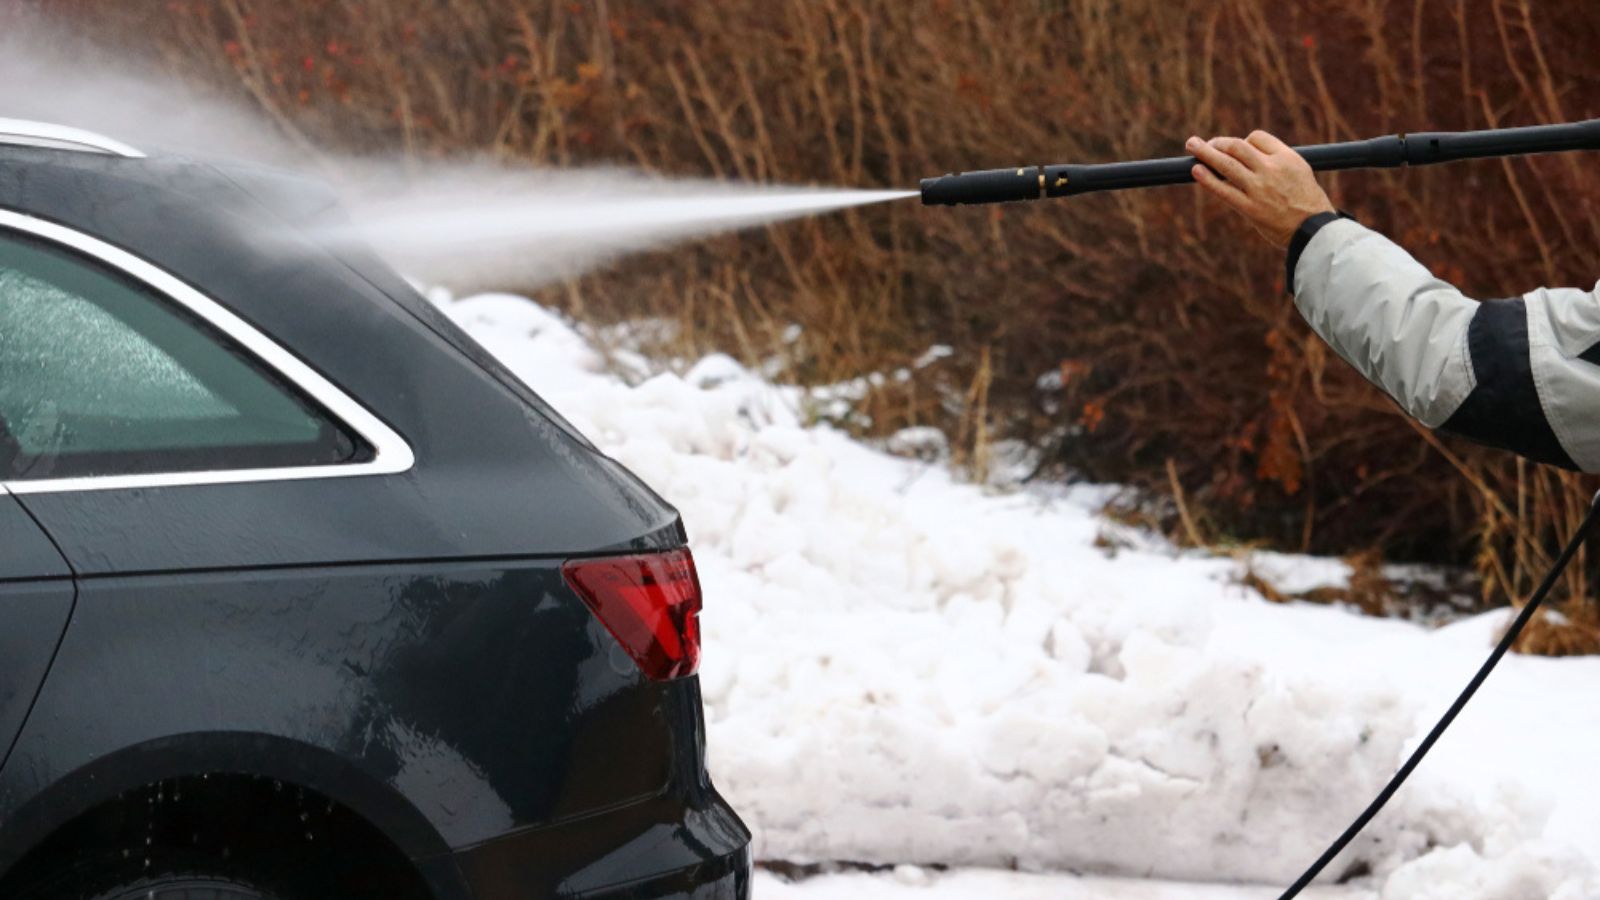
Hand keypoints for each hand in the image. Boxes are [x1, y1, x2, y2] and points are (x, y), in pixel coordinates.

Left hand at [1185, 132, 1335, 246]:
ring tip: (1191, 145)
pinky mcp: (1250, 208)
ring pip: (1227, 164)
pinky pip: (1224, 191)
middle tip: (1201, 143)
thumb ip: (1277, 161)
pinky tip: (1196, 171)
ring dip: (1205, 153)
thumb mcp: (1300, 171)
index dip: (1242, 140)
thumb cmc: (1307, 203)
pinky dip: (1208, 180)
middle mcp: (1272, 169)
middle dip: (1217, 142)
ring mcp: (1259, 188)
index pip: (1256, 138)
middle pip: (1238, 146)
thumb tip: (1248, 155)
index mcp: (1286, 158)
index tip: (1233, 148)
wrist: (1314, 231)